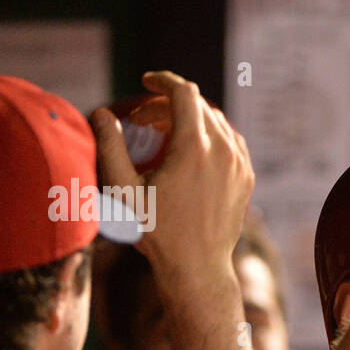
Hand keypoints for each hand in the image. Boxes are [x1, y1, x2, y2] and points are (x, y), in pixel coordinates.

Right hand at [90, 71, 252, 288]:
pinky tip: (189, 147)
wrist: (198, 268)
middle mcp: (224, 151)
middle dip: (168, 104)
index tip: (146, 81)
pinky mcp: (246, 177)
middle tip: (143, 119)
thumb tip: (102, 114)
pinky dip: (210, 134)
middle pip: (198, 106)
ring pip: (216, 122)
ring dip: (189, 118)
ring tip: (162, 133)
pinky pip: (231, 141)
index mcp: (194, 148)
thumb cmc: (157, 233)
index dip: (163, 80)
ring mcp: (240, 164)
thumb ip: (110, 147)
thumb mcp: (124, 191)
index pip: (184, 93)